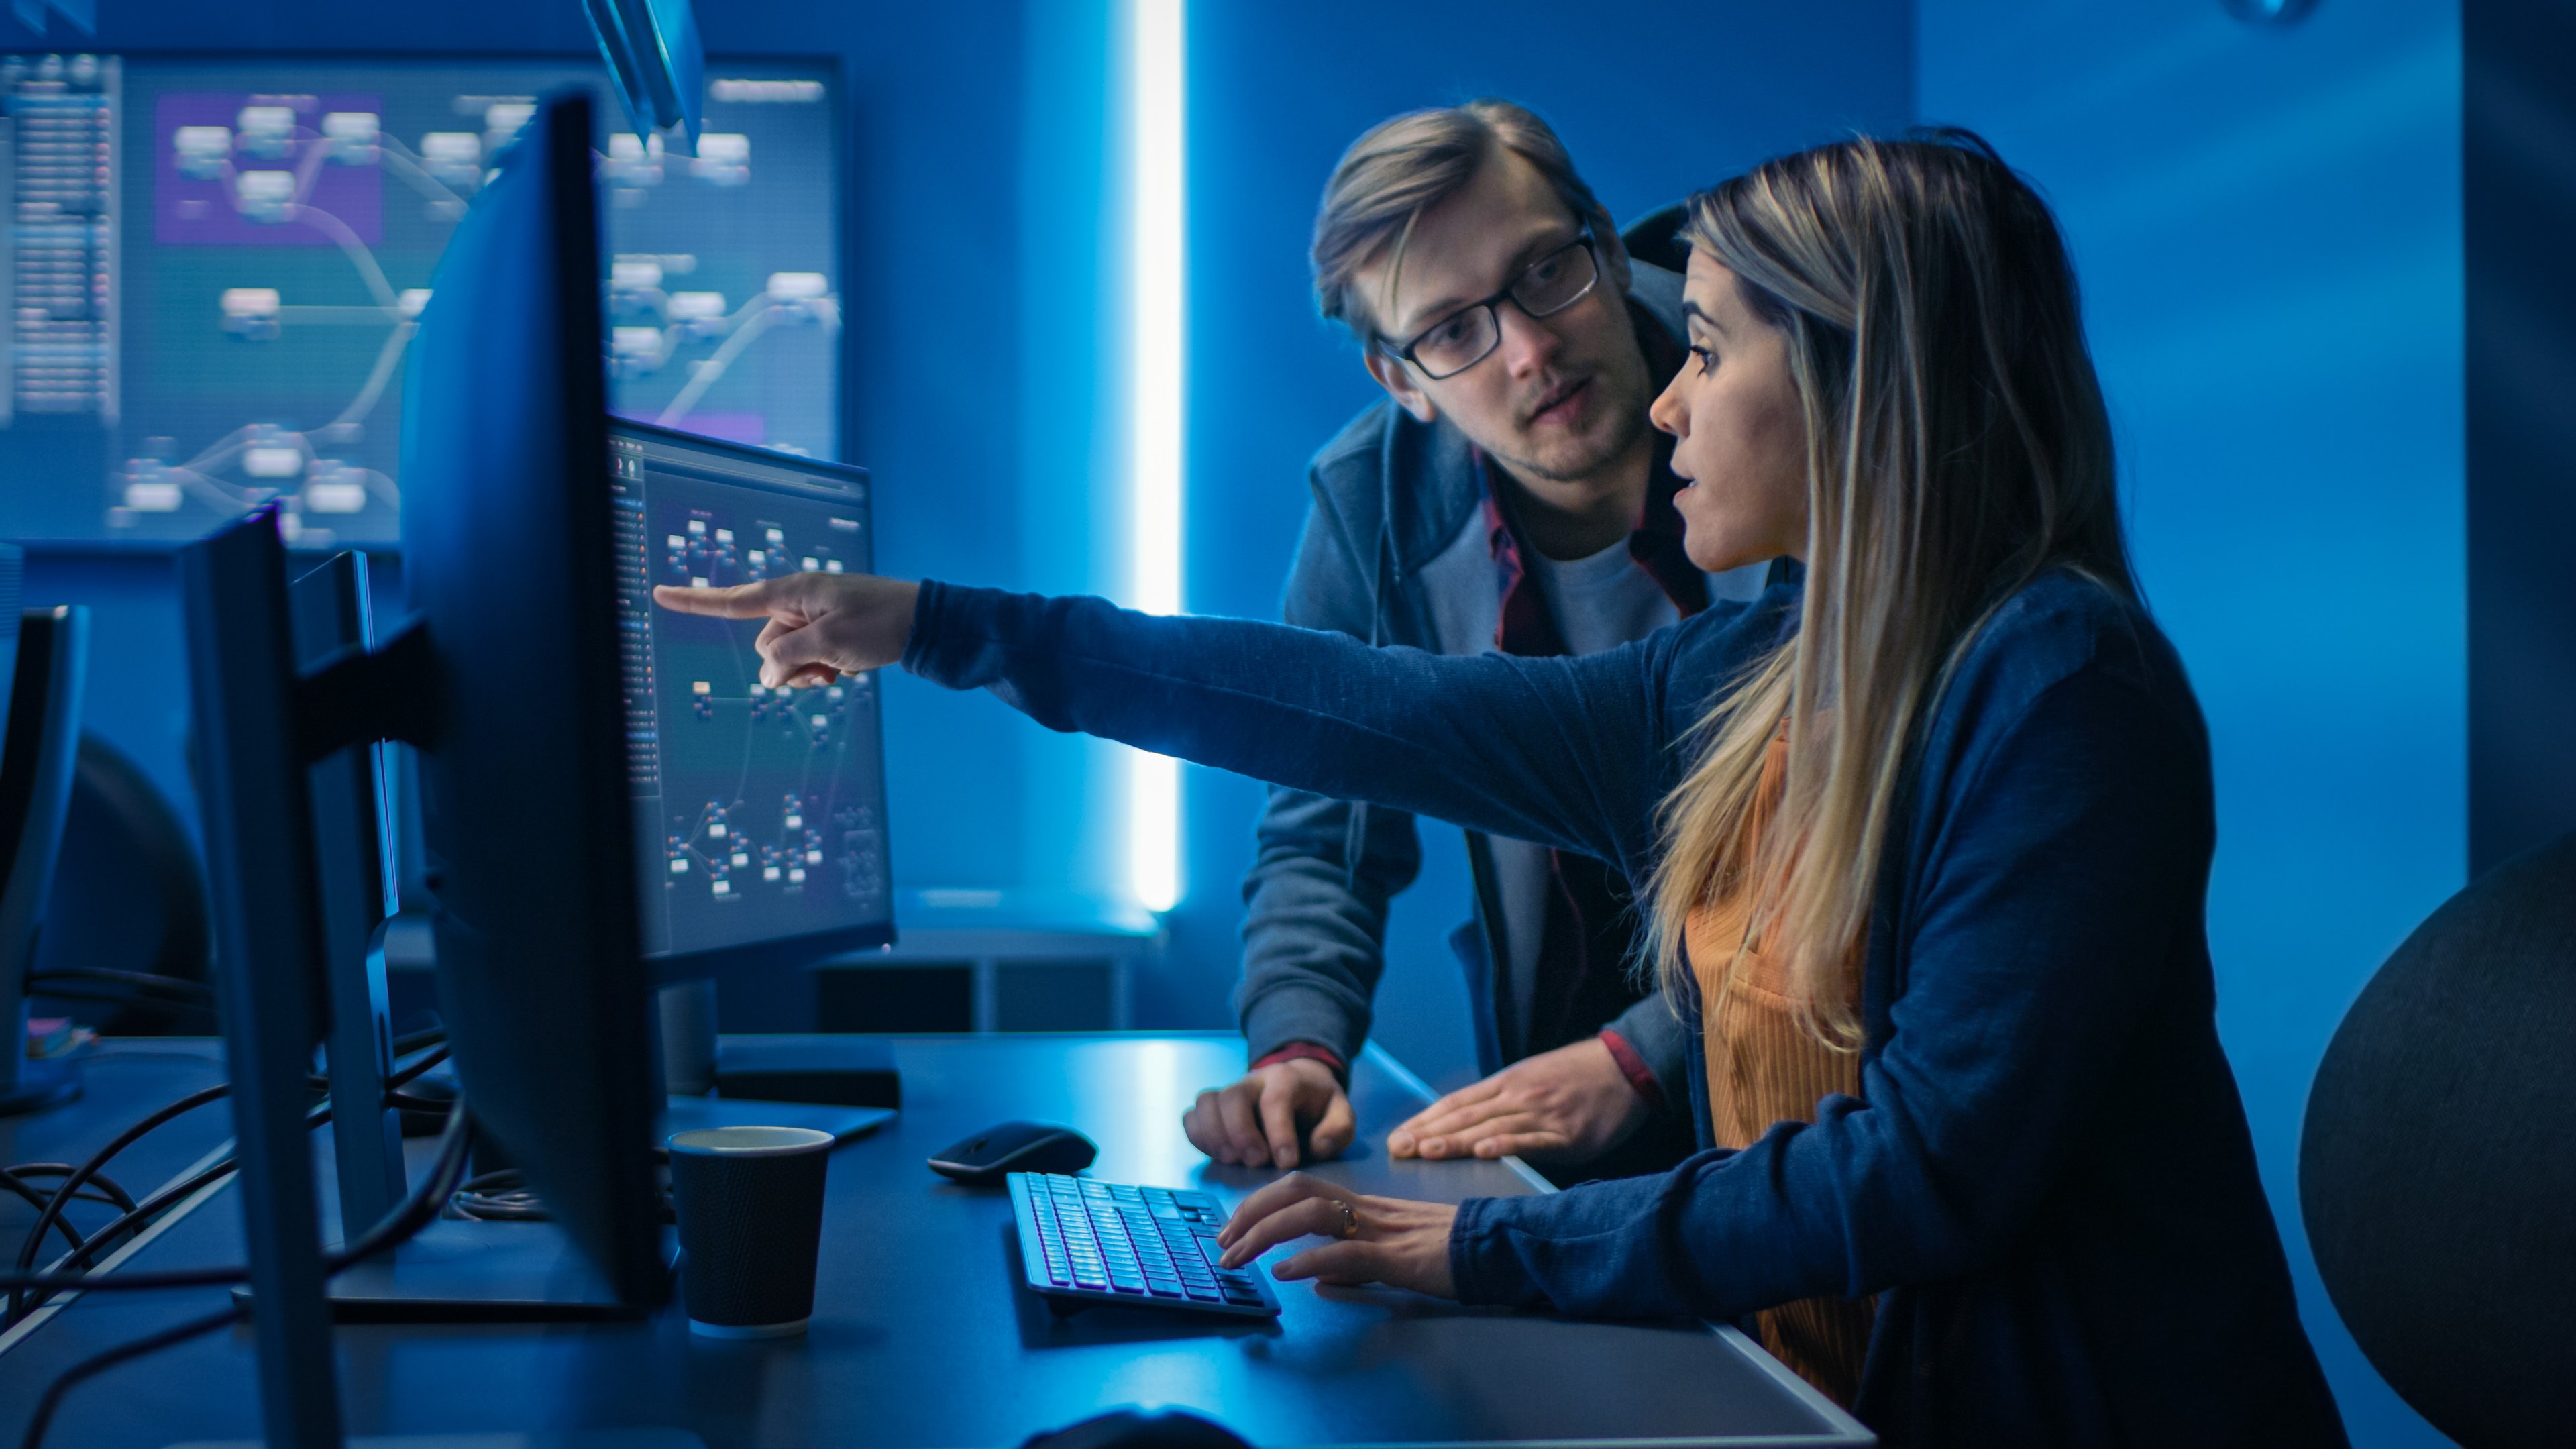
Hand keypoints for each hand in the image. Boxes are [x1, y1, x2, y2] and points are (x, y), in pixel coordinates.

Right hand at [652, 573, 920, 687]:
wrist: (928, 624)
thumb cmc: (882, 624)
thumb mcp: (829, 643)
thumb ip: (788, 657)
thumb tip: (767, 675)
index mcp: (794, 593)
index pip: (733, 601)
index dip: (695, 602)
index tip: (658, 594)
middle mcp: (800, 602)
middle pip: (766, 645)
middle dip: (787, 666)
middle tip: (825, 669)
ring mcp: (817, 618)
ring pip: (789, 658)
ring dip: (809, 672)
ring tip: (842, 668)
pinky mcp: (833, 633)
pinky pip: (812, 659)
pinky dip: (827, 668)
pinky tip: (853, 665)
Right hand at [1182, 1057, 1353, 1169]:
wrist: (1299, 1086)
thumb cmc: (1318, 1106)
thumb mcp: (1341, 1113)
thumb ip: (1338, 1129)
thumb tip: (1319, 1147)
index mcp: (1286, 1079)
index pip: (1276, 1099)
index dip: (1279, 1132)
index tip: (1287, 1162)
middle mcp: (1253, 1082)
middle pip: (1233, 1096)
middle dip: (1241, 1133)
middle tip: (1256, 1163)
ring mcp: (1229, 1093)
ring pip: (1207, 1102)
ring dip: (1215, 1135)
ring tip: (1232, 1161)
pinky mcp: (1213, 1109)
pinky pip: (1193, 1116)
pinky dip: (1198, 1137)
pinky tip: (1217, 1155)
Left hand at [1214, 1173, 1457, 1296]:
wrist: (1497, 1248)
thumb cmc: (1449, 1252)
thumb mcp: (1391, 1255)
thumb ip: (1352, 1261)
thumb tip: (1314, 1278)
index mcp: (1363, 1206)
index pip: (1300, 1187)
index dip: (1260, 1203)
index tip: (1232, 1229)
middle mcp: (1365, 1209)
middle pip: (1295, 1188)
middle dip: (1251, 1212)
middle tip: (1222, 1243)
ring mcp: (1380, 1229)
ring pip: (1312, 1211)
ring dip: (1266, 1232)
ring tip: (1239, 1257)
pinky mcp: (1398, 1256)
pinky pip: (1346, 1251)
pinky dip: (1310, 1258)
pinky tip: (1286, 1271)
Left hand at [1387, 1036, 1648, 1163]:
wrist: (1626, 1068)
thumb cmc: (1575, 1076)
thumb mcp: (1531, 1079)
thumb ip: (1500, 1101)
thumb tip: (1462, 1124)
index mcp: (1506, 1084)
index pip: (1456, 1104)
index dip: (1424, 1120)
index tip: (1397, 1138)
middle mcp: (1518, 1096)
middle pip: (1465, 1116)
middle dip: (1428, 1133)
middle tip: (1397, 1149)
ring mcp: (1543, 1115)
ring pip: (1491, 1127)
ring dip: (1456, 1140)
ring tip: (1426, 1152)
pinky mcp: (1569, 1134)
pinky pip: (1533, 1141)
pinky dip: (1507, 1145)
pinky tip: (1484, 1152)